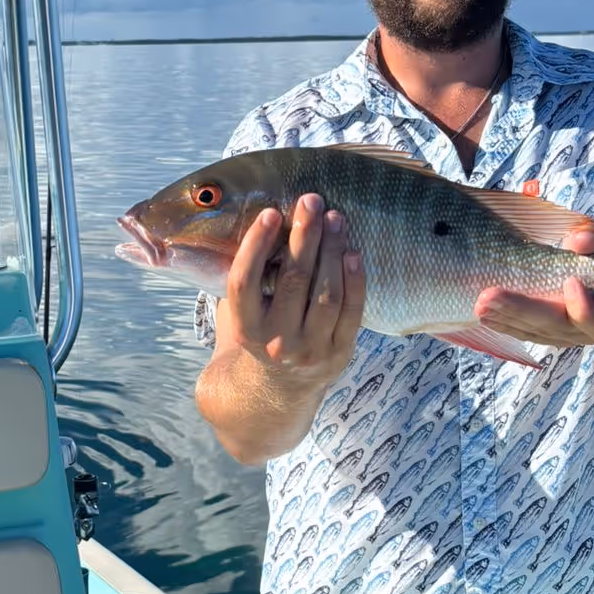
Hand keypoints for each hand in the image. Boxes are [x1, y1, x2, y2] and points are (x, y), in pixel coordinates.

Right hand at [229, 193, 365, 382]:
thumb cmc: (257, 335)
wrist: (276, 393)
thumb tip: (261, 222)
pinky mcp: (340, 353)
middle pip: (293, 281)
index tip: (269, 212)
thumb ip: (246, 279)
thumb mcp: (239, 314)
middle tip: (311, 201)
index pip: (245, 282)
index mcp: (245, 330)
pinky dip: (354, 279)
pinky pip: (352, 311)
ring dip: (332, 250)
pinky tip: (352, 251)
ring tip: (335, 218)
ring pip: (326, 293)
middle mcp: (277, 343)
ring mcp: (311, 351)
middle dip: (304, 235)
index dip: (255, 245)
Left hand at [475, 218, 593, 351]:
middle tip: (490, 296)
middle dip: (523, 311)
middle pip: (557, 327)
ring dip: (506, 319)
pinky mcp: (550, 335)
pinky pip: (527, 333)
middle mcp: (591, 334)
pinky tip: (483, 316)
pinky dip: (505, 324)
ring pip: (537, 333)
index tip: (571, 283)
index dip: (585, 310)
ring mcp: (569, 337)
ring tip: (480, 305)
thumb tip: (579, 240)